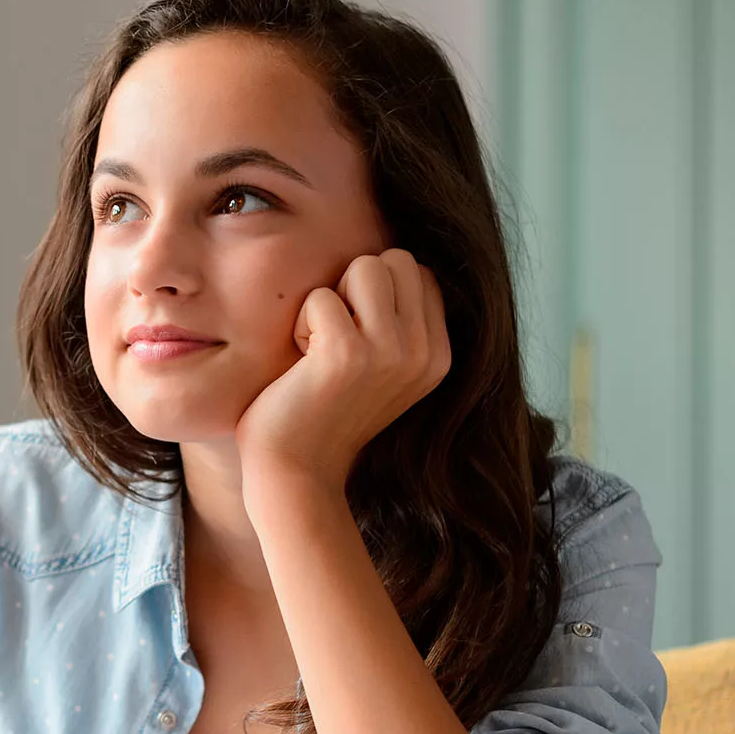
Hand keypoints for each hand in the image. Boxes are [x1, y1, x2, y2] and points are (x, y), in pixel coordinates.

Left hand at [235, 249, 450, 494]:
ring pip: (365, 266)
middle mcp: (424, 353)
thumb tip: (391, 263)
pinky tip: (302, 365)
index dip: (375, 292)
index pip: (419, 273)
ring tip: (320, 348)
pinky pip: (320, 296)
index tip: (355, 339)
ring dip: (330, 301)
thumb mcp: (381, 370)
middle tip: (334, 338)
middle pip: (395, 260)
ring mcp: (390, 353)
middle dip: (355, 286)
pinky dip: (301, 324)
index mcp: (438, 356)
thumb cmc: (323, 415)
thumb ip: (399, 324)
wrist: (296, 472)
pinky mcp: (347, 354)